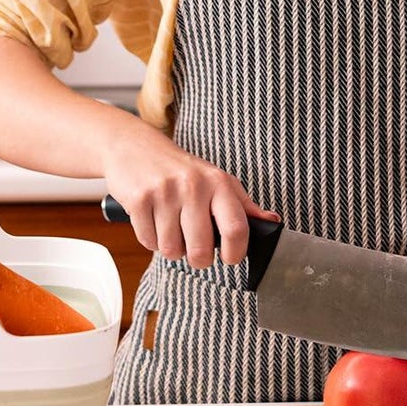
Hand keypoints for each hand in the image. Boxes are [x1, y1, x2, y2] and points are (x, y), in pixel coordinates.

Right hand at [100, 121, 275, 269]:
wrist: (134, 146)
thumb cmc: (181, 169)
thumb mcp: (216, 180)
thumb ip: (244, 206)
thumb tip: (272, 223)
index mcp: (218, 183)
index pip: (236, 228)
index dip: (235, 253)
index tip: (230, 257)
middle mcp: (193, 186)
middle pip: (200, 250)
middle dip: (198, 259)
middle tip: (195, 249)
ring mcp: (164, 192)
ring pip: (171, 249)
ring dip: (171, 247)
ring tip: (170, 227)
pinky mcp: (138, 199)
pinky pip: (148, 242)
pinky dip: (150, 239)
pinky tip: (153, 221)